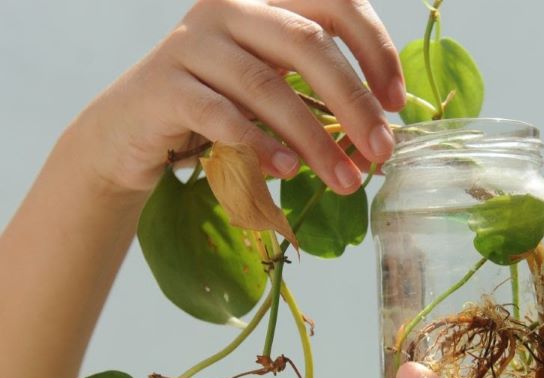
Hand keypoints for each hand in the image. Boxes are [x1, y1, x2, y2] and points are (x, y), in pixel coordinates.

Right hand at [77, 0, 403, 194]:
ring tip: (343, 180)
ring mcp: (193, 44)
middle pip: (307, 44)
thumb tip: (382, 129)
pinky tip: (286, 172)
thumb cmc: (219, 112)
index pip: (334, 3)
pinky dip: (260, 145)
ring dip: (314, 139)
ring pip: (267, 86)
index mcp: (266, 2)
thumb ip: (319, 92)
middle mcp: (230, 9)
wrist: (135, 133)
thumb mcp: (274, 89)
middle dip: (353, 103)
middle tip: (380, 152)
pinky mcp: (164, 86)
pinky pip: (221, 115)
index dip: (375, 50)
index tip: (396, 103)